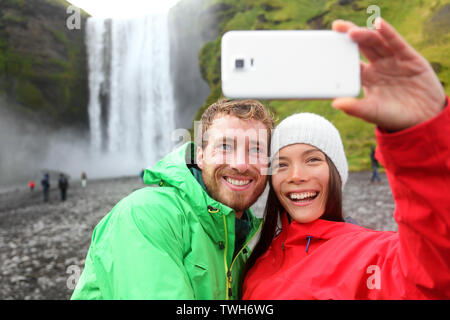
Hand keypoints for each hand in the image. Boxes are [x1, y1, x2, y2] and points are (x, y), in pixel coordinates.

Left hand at [331, 17, 445, 131]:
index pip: (351, 62)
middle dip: (350, 36)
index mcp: (367, 78)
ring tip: (352, 32)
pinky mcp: (410, 58)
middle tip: (336, 28)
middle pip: (362, 47)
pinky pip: (397, 43)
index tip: (327, 45)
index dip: (340, 53)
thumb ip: (355, 107)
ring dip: (365, 35)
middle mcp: (379, 66)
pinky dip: (388, 33)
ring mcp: (394, 61)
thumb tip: (335, 103)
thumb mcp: (372, 112)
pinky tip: (379, 25)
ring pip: (377, 43)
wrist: (423, 120)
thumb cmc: (393, 117)